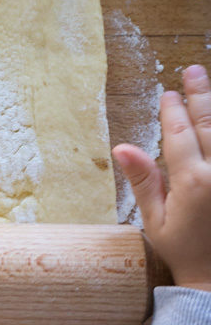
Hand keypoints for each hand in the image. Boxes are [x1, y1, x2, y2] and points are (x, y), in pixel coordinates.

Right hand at [112, 64, 210, 291]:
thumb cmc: (185, 254)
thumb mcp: (155, 221)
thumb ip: (143, 180)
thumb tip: (122, 146)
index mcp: (193, 183)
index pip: (180, 134)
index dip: (173, 111)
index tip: (168, 94)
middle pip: (210, 124)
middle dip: (200, 95)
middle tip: (193, 71)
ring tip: (210, 87)